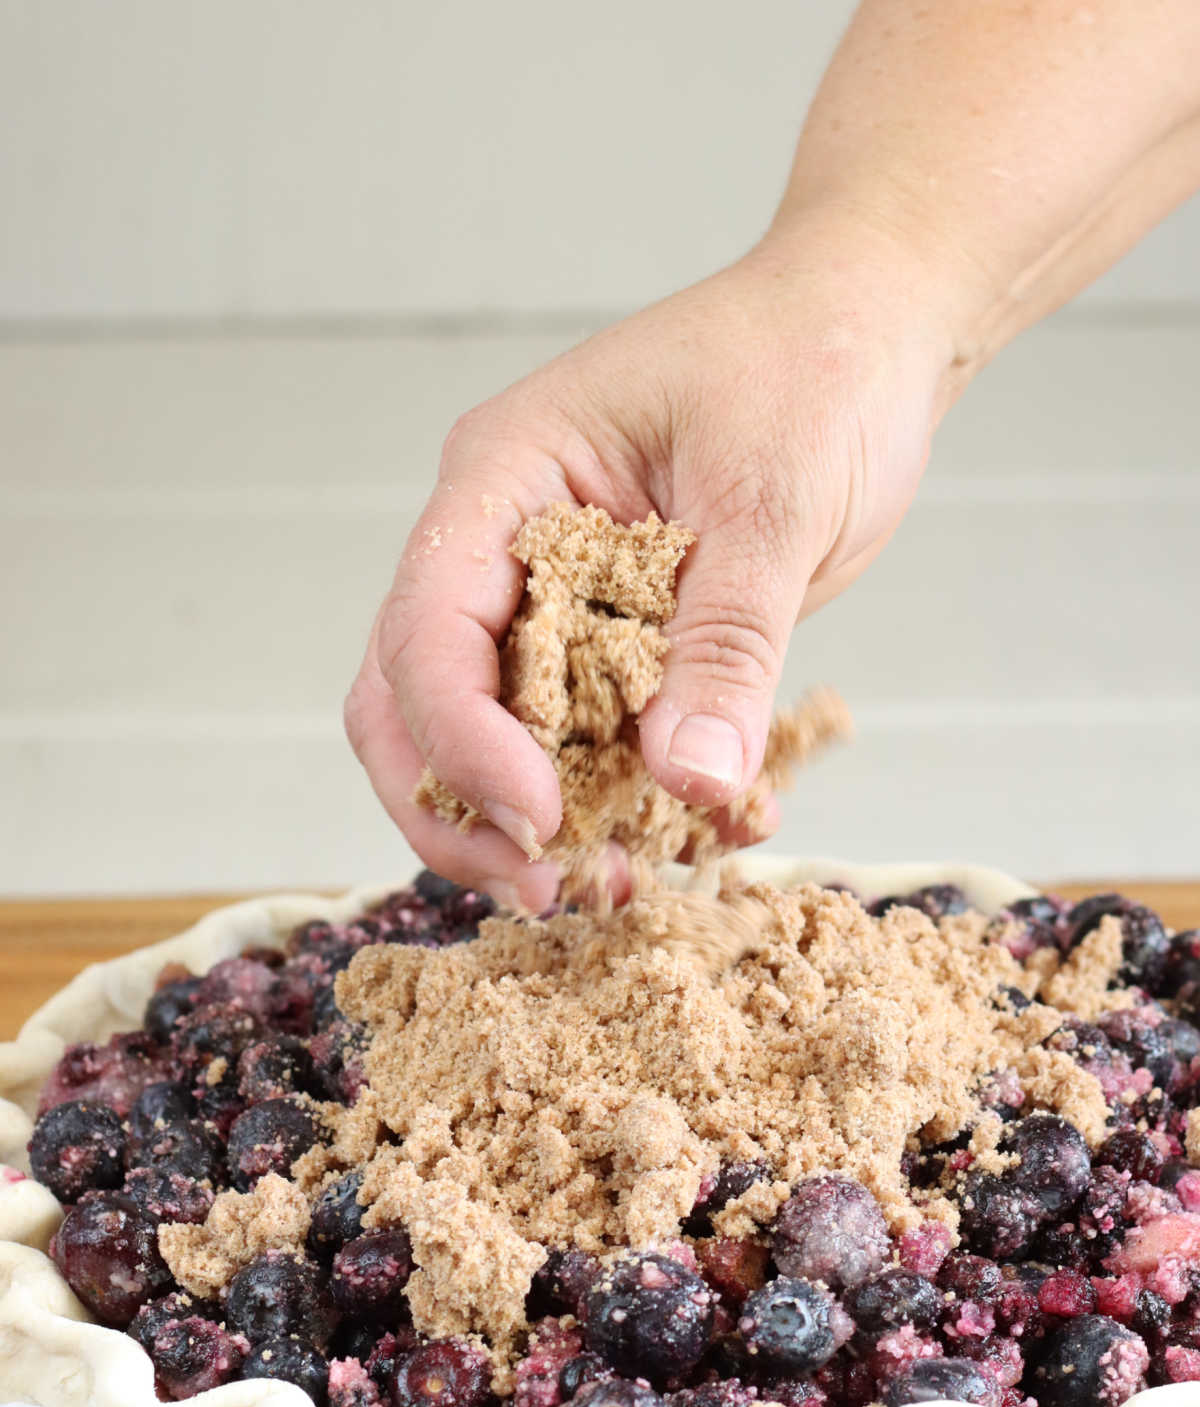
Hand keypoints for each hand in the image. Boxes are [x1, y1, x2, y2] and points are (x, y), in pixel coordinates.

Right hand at [345, 214, 954, 911]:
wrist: (875, 339)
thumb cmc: (812, 366)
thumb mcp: (774, 501)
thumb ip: (727, 644)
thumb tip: (692, 785)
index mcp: (505, 479)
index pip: (426, 628)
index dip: (462, 741)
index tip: (539, 819)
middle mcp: (504, 546)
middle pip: (412, 700)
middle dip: (458, 808)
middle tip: (543, 887)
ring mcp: (553, 599)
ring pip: (486, 737)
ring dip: (530, 825)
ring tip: (607, 887)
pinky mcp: (616, 646)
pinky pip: (589, 743)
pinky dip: (623, 801)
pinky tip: (690, 838)